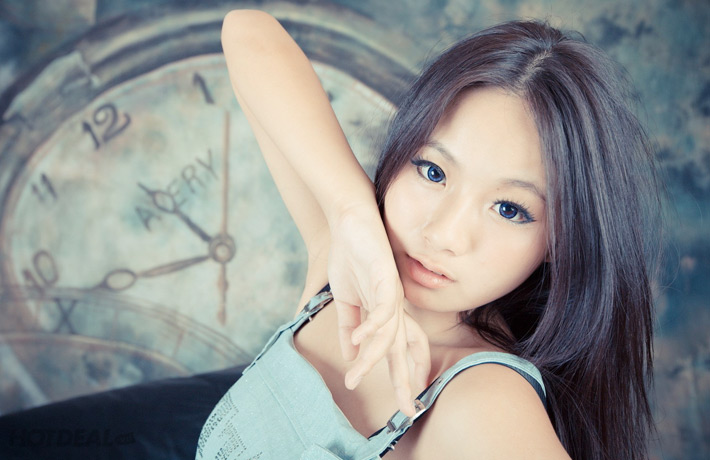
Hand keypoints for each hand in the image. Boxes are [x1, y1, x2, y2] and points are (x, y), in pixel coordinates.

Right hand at [327, 203, 430, 416]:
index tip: (407, 401)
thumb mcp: (345, 299)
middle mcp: (395, 307)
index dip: (404, 374)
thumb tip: (351, 357)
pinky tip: (356, 338)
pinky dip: (370, 326)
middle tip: (409, 410)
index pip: (400, 350)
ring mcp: (393, 293)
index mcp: (387, 313)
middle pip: (404, 350)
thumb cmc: (349, 257)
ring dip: (372, 358)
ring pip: (389, 334)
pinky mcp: (386, 277)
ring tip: (355, 377)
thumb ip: (349, 326)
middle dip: (406, 381)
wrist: (350, 220)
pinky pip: (383, 308)